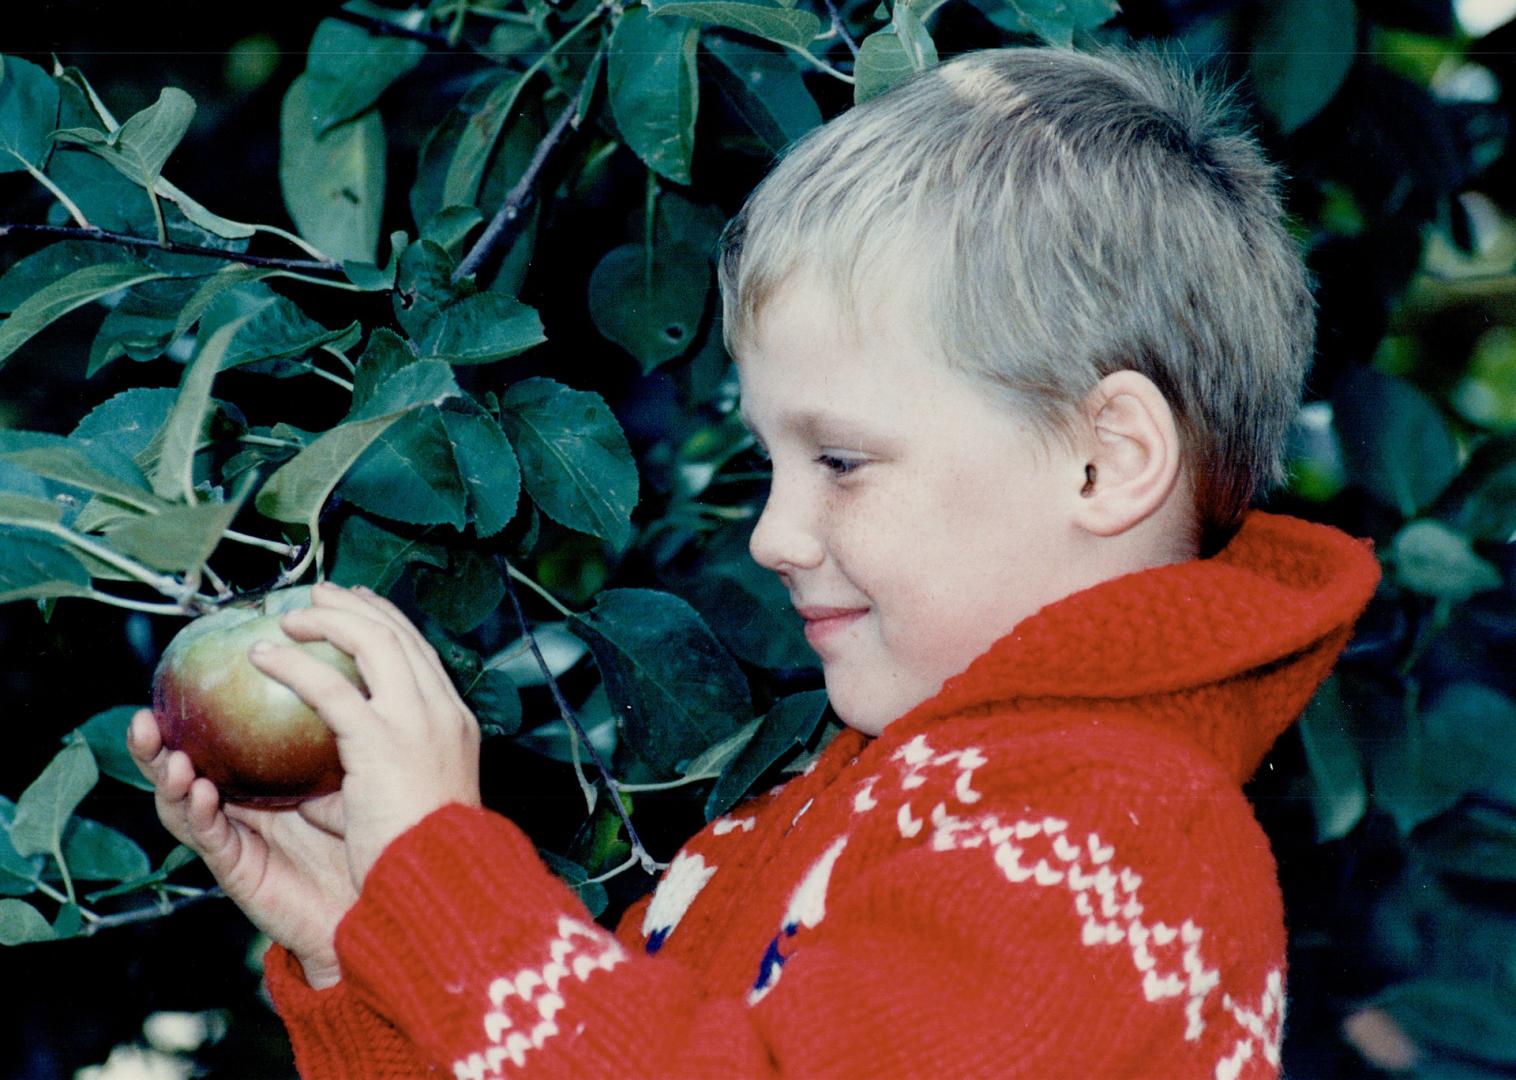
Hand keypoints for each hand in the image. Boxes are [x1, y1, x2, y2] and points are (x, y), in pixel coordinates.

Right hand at [128, 710, 354, 988]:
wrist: (376, 898)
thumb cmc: (367, 833)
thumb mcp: (349, 774)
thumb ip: (328, 738)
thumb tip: (332, 680)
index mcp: (258, 783)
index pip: (213, 745)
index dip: (188, 719)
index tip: (175, 686)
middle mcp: (238, 808)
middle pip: (183, 772)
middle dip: (156, 749)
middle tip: (144, 720)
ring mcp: (235, 840)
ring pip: (183, 807)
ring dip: (170, 782)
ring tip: (171, 758)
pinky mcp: (240, 871)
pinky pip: (212, 839)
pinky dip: (200, 815)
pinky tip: (202, 793)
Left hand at [247, 583, 481, 890]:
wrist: (444, 879)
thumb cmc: (425, 854)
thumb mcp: (410, 799)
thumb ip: (374, 773)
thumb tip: (323, 774)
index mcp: (453, 721)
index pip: (420, 652)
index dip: (388, 621)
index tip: (359, 605)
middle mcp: (440, 710)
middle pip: (398, 634)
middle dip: (356, 606)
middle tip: (319, 593)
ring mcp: (415, 720)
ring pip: (372, 642)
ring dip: (325, 621)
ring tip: (287, 618)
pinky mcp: (380, 739)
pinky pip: (329, 687)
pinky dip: (294, 664)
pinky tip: (263, 656)